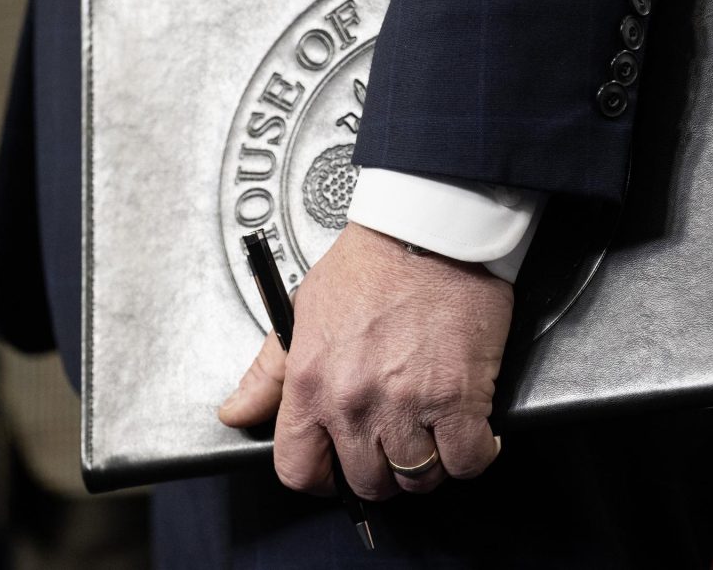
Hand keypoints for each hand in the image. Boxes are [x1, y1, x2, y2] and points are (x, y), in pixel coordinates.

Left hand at [218, 221, 510, 499]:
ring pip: (418, 477)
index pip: (299, 470)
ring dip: (430, 462)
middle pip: (367, 482)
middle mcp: (353, 401)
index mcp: (310, 382)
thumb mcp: (304, 311)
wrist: (429, 230)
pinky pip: (467, 461)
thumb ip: (267, 373)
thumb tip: (236, 413)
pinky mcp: (458, 398)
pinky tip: (472, 428)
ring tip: (434, 431)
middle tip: (397, 440)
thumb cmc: (372, 263)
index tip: (339, 470)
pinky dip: (476, 452)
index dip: (322, 478)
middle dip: (383, 469)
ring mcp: (407, 403)